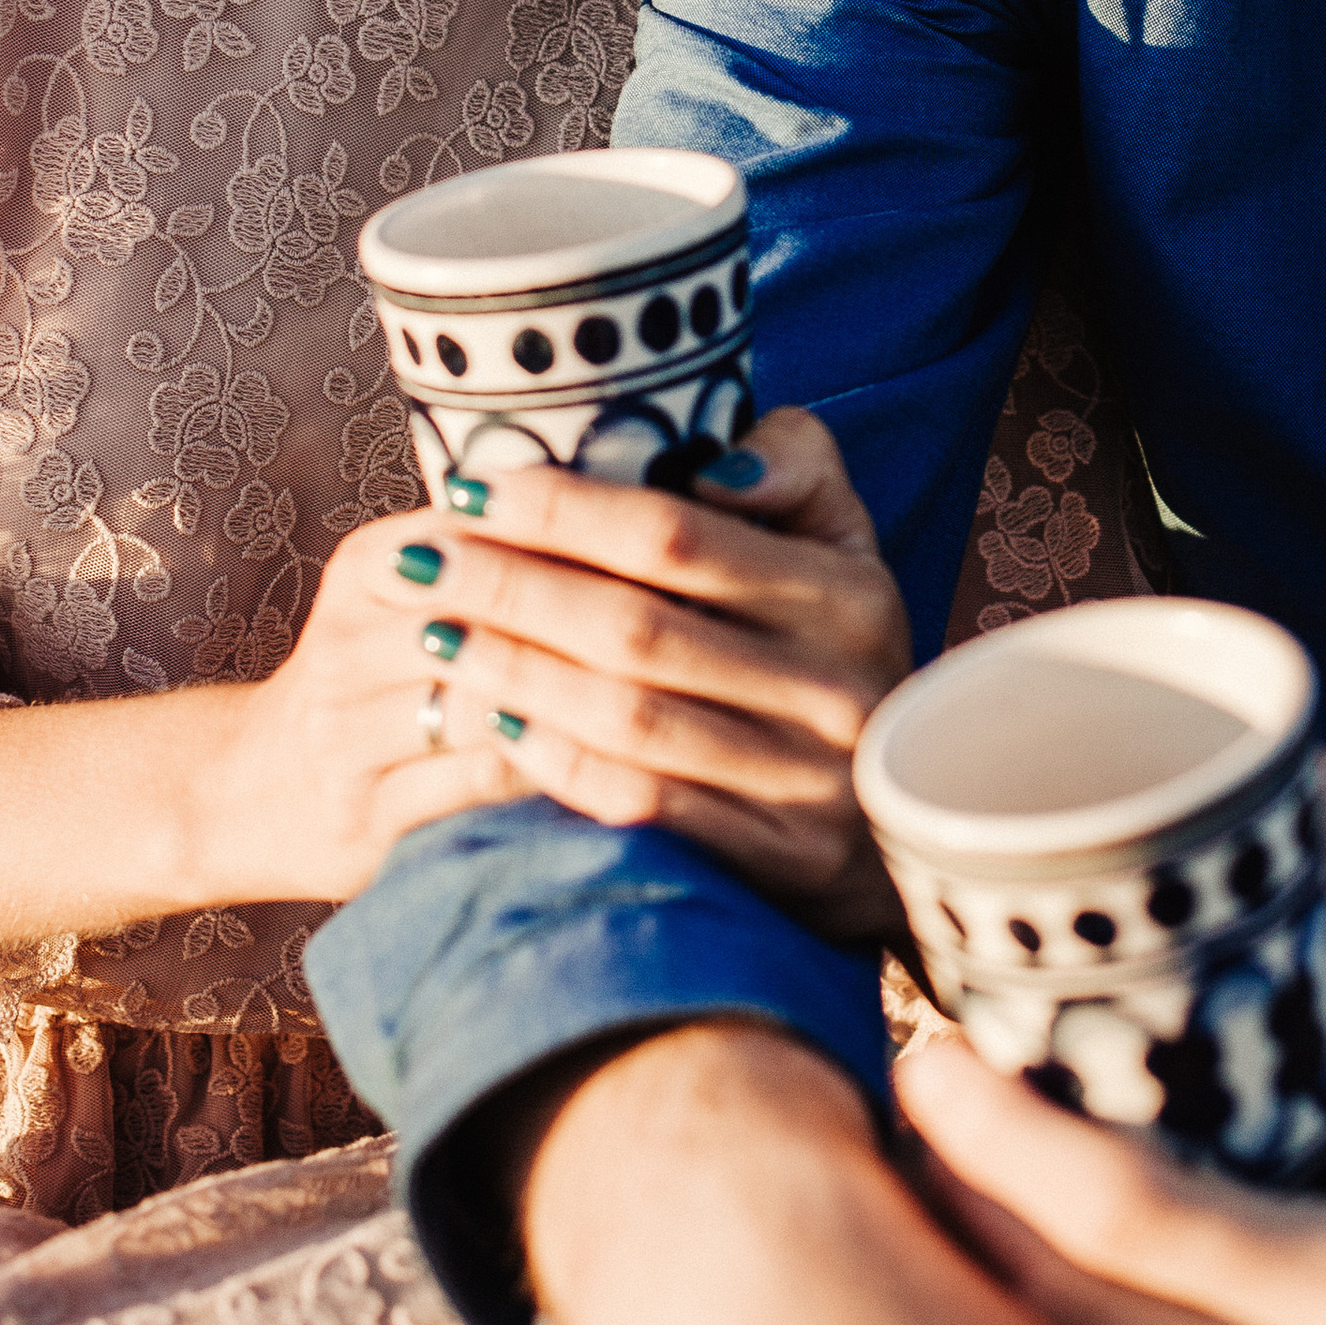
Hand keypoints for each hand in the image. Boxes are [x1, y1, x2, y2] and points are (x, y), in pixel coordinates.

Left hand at [225, 408, 912, 931]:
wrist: (905, 814)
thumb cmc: (832, 645)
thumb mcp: (841, 541)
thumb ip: (794, 464)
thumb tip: (716, 463)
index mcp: (848, 592)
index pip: (677, 537)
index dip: (563, 512)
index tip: (472, 488)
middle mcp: (836, 688)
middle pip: (636, 628)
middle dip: (510, 588)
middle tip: (420, 561)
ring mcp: (811, 785)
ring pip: (627, 720)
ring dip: (515, 672)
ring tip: (434, 633)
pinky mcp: (781, 861)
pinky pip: (642, 806)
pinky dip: (558, 762)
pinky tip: (495, 722)